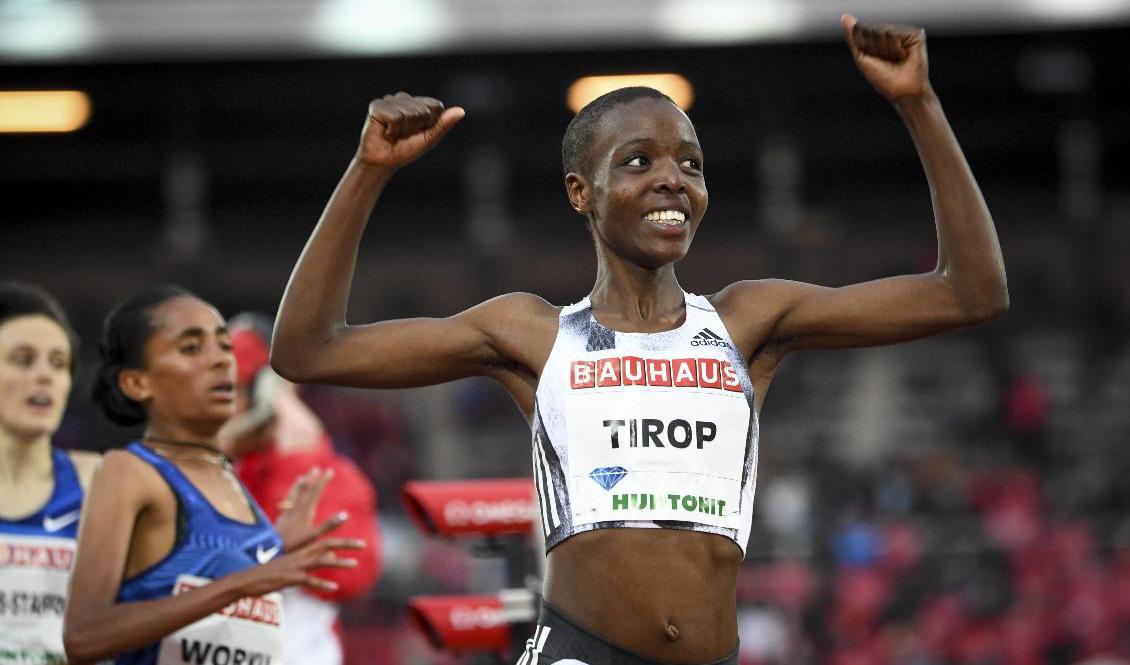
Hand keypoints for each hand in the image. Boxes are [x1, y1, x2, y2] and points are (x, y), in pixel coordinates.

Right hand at [233, 537, 364, 596]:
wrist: (246, 578)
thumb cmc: (268, 572)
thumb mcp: (291, 565)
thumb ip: (310, 562)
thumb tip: (330, 560)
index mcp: (300, 551)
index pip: (323, 539)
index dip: (339, 535)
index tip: (355, 534)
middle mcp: (300, 555)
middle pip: (327, 545)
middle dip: (347, 544)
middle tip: (364, 544)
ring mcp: (295, 566)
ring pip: (320, 561)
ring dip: (338, 563)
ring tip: (354, 564)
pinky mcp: (289, 578)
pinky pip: (308, 580)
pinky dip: (322, 583)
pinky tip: (334, 587)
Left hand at [273, 467, 344, 550]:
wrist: (270, 549)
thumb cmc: (294, 545)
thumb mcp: (314, 536)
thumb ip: (329, 525)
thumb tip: (345, 515)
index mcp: (305, 511)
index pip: (315, 492)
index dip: (323, 481)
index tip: (330, 470)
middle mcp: (296, 509)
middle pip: (305, 489)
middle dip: (313, 479)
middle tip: (318, 468)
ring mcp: (287, 512)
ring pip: (294, 494)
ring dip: (300, 484)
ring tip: (303, 477)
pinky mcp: (281, 519)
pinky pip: (286, 502)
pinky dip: (290, 495)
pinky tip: (289, 496)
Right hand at [356, 92, 464, 169]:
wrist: (382, 162)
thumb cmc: (405, 150)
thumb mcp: (428, 140)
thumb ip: (443, 125)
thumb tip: (461, 111)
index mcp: (420, 104)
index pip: (437, 106)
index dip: (431, 124)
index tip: (419, 133)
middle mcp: (406, 99)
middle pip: (423, 111)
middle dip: (415, 129)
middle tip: (403, 136)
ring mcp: (391, 100)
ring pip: (409, 113)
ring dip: (403, 131)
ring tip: (394, 134)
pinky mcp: (378, 105)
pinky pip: (395, 117)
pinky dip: (392, 130)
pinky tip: (385, 132)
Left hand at [842, 14, 930, 102]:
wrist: (901, 91)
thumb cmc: (882, 78)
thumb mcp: (862, 57)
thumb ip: (853, 37)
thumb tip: (844, 16)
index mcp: (879, 37)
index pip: (861, 29)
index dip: (863, 46)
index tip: (874, 59)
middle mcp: (893, 32)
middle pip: (871, 29)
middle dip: (874, 48)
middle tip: (886, 61)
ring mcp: (905, 32)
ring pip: (882, 31)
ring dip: (884, 50)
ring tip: (895, 59)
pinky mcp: (916, 34)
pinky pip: (894, 34)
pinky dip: (894, 49)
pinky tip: (903, 56)